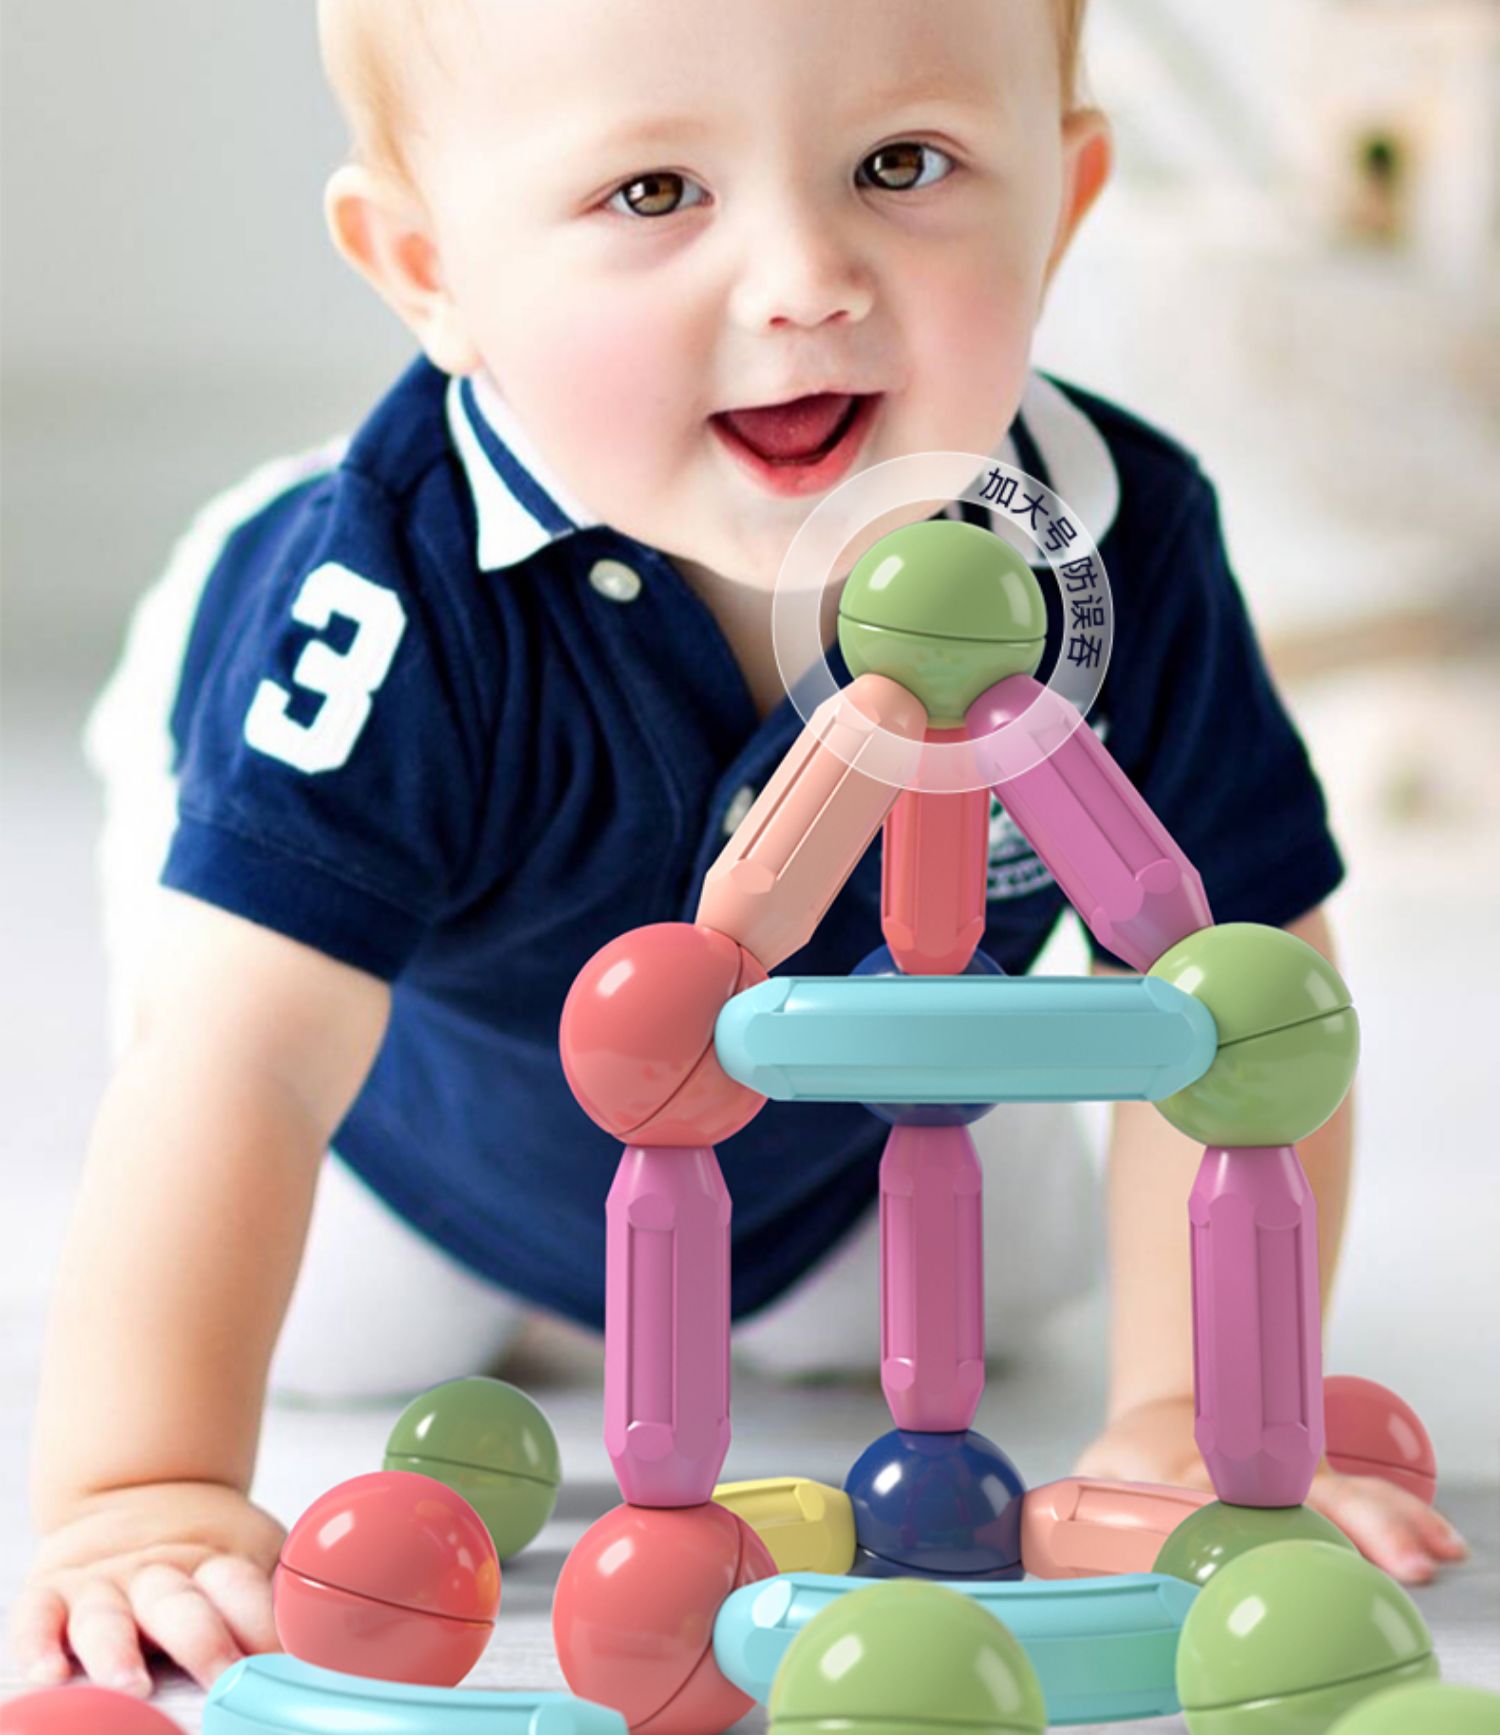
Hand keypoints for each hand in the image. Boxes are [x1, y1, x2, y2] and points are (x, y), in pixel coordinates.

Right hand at [9, 1481, 283, 1694]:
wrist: (138, 1491)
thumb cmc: (204, 1553)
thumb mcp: (249, 1558)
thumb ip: (272, 1598)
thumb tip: (327, 1643)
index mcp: (217, 1563)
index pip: (243, 1588)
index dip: (264, 1622)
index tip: (284, 1660)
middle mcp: (159, 1573)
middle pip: (181, 1607)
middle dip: (203, 1643)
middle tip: (223, 1676)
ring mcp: (103, 1583)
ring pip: (108, 1618)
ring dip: (118, 1652)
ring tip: (131, 1685)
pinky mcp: (52, 1591)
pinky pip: (37, 1617)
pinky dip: (39, 1643)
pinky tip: (49, 1672)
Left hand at [1076, 1394, 1467, 1585]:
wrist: (1176, 1411)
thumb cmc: (1136, 1461)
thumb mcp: (1096, 1474)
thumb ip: (1072, 1515)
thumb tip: (1022, 1543)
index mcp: (1191, 1475)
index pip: (1221, 1504)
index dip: (1248, 1526)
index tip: (1275, 1546)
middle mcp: (1254, 1479)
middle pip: (1305, 1498)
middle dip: (1352, 1525)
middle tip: (1397, 1560)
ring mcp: (1295, 1481)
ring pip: (1346, 1495)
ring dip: (1391, 1522)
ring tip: (1432, 1552)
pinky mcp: (1323, 1489)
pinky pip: (1367, 1500)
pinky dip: (1406, 1518)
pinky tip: (1441, 1544)